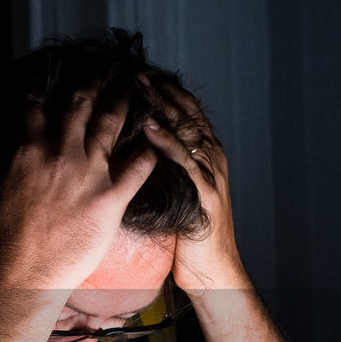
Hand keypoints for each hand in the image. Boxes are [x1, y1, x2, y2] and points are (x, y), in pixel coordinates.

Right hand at [0, 84, 159, 289]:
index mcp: (26, 148)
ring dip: (123, 100)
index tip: (53, 79)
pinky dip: (149, 150)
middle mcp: (60, 152)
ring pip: (112, 123)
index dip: (45, 88)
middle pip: (80, 103)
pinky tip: (156, 139)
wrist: (24, 275)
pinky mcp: (112, 198)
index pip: (36, 104)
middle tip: (100, 70)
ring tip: (133, 86)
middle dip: (91, 82)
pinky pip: (138, 167)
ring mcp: (90, 173)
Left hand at [139, 79, 248, 292]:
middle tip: (137, 70)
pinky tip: (149, 127)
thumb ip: (160, 170)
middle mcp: (212, 158)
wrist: (211, 271)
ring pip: (188, 130)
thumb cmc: (186, 235)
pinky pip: (185, 161)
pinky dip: (166, 141)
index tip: (138, 73)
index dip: (164, 90)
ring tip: (141, 86)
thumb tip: (128, 151)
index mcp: (204, 155)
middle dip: (162, 89)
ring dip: (163, 106)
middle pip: (187, 112)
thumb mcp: (171, 194)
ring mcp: (212, 174)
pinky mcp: (206, 194)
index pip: (185, 111)